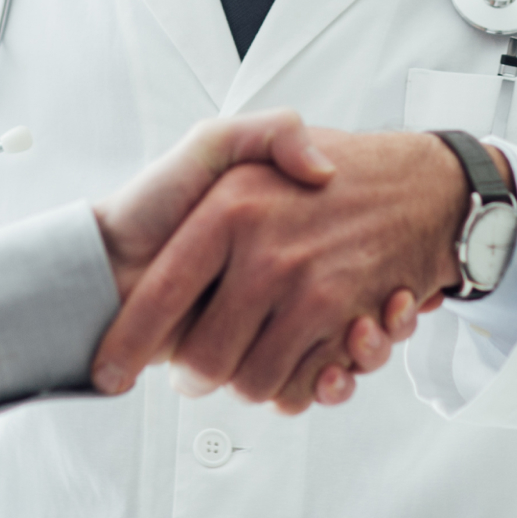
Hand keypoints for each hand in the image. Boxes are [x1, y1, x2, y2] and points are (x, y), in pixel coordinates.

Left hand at [96, 128, 511, 414]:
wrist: (411, 190)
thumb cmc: (299, 177)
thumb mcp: (237, 133)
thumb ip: (229, 141)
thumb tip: (259, 193)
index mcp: (228, 211)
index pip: (160, 293)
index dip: (128, 342)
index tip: (105, 376)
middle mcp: (267, 255)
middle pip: (208, 362)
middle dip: (197, 377)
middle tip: (196, 371)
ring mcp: (310, 290)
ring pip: (257, 382)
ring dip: (255, 384)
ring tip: (256, 358)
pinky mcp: (350, 320)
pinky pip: (315, 382)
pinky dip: (314, 384)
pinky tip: (320, 364)